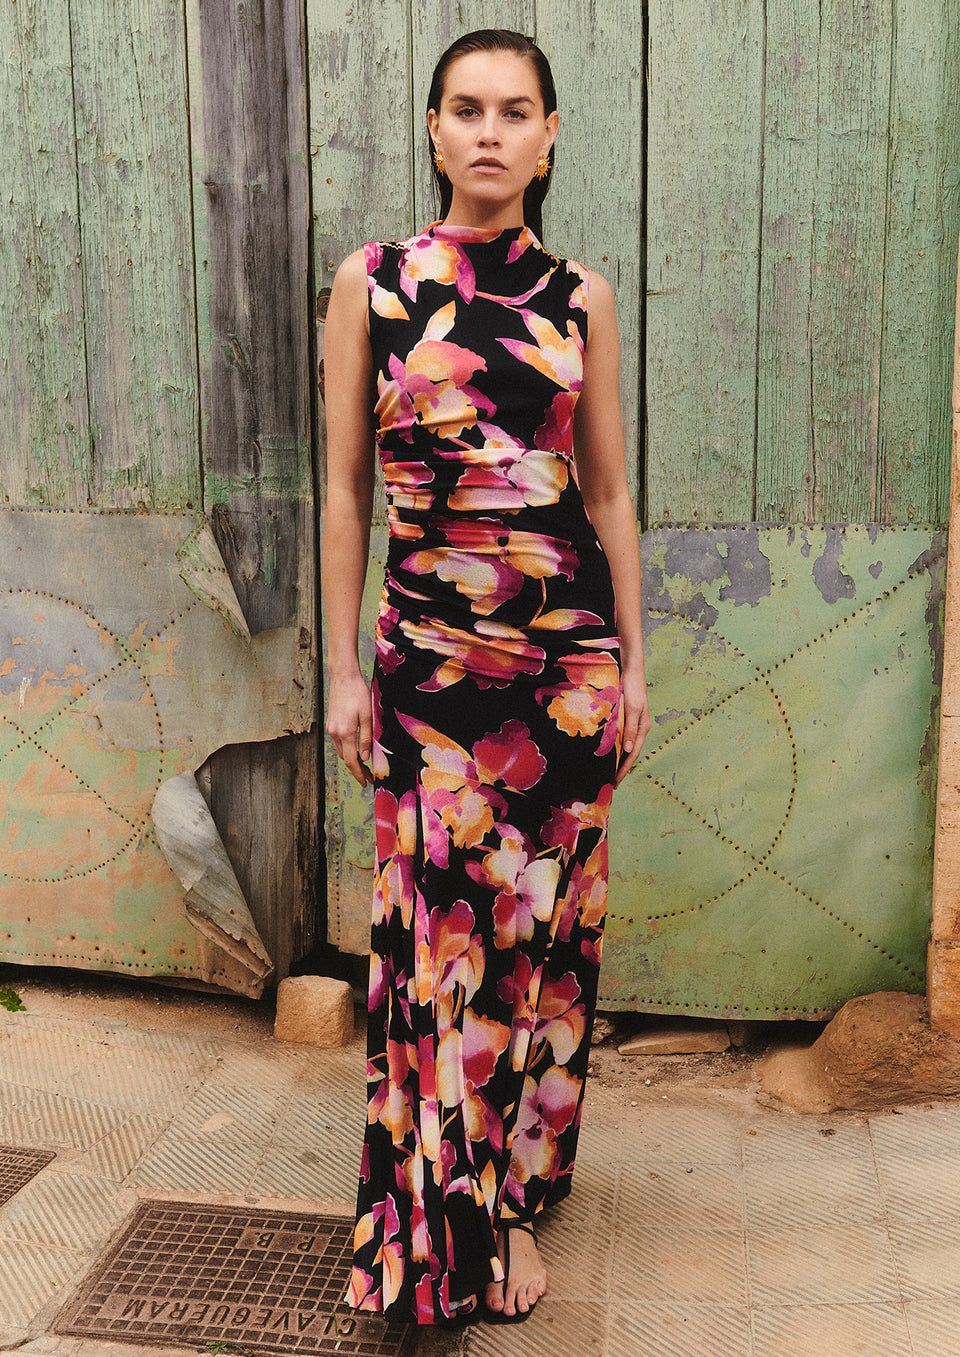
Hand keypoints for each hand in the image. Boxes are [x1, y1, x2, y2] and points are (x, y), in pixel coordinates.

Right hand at [326, 674, 373, 786]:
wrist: (343, 677)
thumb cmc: (357, 693)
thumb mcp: (367, 716)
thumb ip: (365, 738)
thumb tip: (365, 757)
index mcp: (344, 733)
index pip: (351, 761)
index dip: (359, 773)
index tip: (366, 783)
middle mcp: (335, 733)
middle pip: (345, 758)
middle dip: (357, 769)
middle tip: (369, 777)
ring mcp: (331, 728)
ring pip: (341, 751)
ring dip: (352, 760)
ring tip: (364, 766)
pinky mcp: (331, 724)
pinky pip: (339, 743)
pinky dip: (347, 750)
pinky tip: (355, 751)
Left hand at [615, 665, 650, 787]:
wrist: (631, 670)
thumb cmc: (632, 688)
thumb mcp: (632, 709)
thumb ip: (630, 729)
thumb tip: (629, 750)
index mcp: (642, 728)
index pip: (633, 754)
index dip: (624, 768)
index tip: (615, 781)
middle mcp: (639, 728)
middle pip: (631, 752)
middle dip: (622, 768)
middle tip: (612, 782)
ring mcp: (633, 722)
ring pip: (626, 745)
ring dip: (619, 758)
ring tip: (610, 771)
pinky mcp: (626, 717)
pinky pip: (621, 736)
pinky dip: (616, 746)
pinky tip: (609, 750)